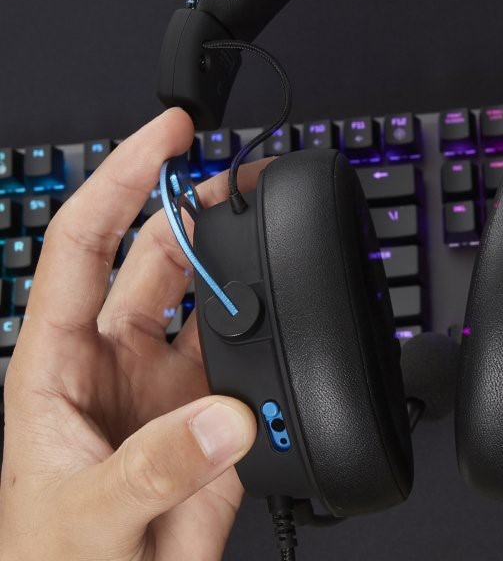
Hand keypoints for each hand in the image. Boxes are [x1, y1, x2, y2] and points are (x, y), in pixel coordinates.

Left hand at [0, 110, 271, 559]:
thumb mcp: (86, 518)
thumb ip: (155, 466)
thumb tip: (222, 417)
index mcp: (59, 364)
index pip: (83, 244)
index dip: (120, 179)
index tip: (164, 136)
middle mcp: (117, 364)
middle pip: (157, 258)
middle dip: (194, 210)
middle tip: (240, 179)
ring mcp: (172, 389)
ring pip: (212, 305)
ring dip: (242, 276)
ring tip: (275, 242)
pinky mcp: (217, 421)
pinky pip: (253, 363)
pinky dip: (276, 345)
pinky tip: (292, 331)